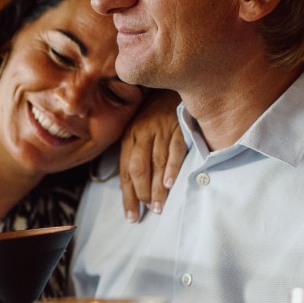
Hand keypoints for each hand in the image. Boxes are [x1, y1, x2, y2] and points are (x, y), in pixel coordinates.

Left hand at [118, 91, 185, 221]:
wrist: (173, 86)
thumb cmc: (155, 114)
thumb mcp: (139, 130)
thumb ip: (136, 154)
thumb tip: (133, 186)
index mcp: (129, 136)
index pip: (125, 171)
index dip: (127, 196)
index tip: (131, 216)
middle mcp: (142, 133)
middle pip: (137, 168)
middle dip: (141, 193)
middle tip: (148, 211)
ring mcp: (161, 129)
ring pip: (155, 163)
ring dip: (157, 188)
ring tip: (158, 207)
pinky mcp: (179, 126)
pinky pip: (174, 150)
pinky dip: (171, 168)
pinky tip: (170, 185)